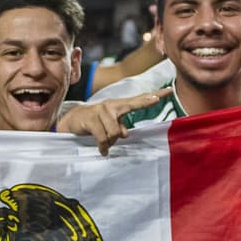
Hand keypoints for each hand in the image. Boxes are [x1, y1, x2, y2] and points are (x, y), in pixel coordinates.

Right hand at [56, 87, 172, 155]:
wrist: (72, 121)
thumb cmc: (94, 123)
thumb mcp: (109, 125)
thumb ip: (120, 127)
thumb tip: (125, 133)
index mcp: (119, 106)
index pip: (139, 100)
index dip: (154, 96)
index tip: (169, 91)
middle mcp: (112, 105)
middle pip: (132, 104)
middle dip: (145, 102)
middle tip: (157, 99)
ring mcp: (101, 111)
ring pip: (115, 132)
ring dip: (110, 142)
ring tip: (104, 143)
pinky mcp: (91, 119)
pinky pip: (103, 137)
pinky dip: (103, 146)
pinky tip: (102, 149)